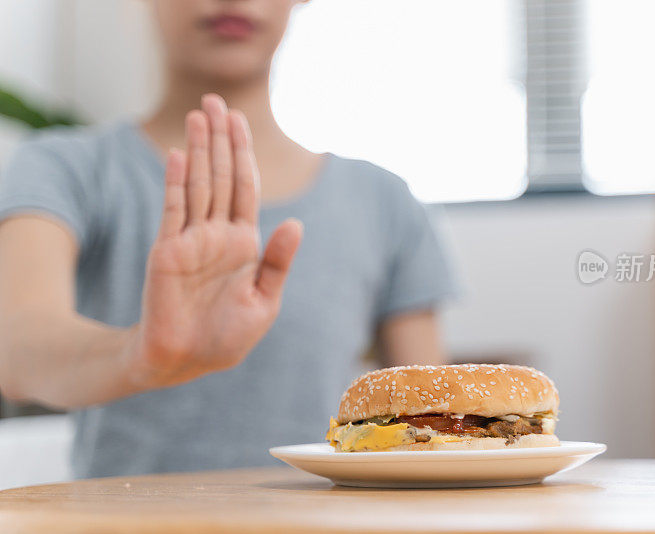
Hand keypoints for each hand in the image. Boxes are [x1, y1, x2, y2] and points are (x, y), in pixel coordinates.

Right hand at [130, 94, 301, 387]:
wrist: (185, 361)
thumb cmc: (227, 336)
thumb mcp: (264, 300)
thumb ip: (278, 262)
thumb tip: (296, 222)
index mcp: (245, 243)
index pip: (245, 188)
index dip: (243, 154)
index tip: (239, 121)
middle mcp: (217, 234)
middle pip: (220, 176)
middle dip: (219, 139)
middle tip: (215, 101)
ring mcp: (191, 240)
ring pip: (197, 184)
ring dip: (198, 150)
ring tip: (198, 115)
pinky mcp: (167, 251)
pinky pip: (173, 210)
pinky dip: (175, 183)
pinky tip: (178, 156)